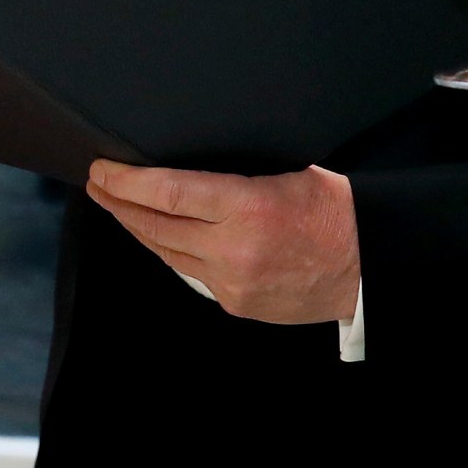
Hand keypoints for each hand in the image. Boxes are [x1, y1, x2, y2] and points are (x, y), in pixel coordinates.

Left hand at [85, 161, 359, 324]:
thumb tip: (186, 163)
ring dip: (139, 229)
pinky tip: (159, 238)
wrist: (370, 266)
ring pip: (167, 254)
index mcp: (247, 207)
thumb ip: (236, 175)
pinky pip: (191, 274)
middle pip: (156, 226)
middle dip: (120, 204)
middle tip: (97, 185)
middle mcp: (233, 249)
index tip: (101, 171)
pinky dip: (171, 253)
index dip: (126, 182)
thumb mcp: (290, 171)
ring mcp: (232, 282)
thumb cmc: (336, 211)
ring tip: (118, 207)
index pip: (167, 193)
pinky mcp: (237, 303)